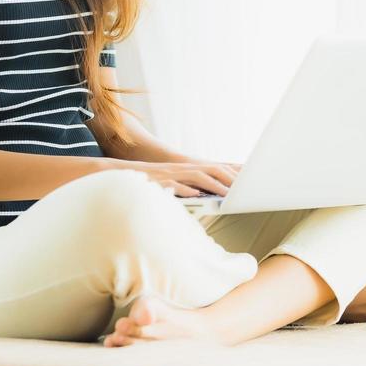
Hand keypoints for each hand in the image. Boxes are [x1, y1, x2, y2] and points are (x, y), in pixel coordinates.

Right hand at [128, 160, 244, 196]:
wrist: (118, 174)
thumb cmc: (148, 183)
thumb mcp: (170, 182)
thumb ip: (186, 188)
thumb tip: (202, 196)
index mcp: (185, 169)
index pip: (213, 169)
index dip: (230, 174)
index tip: (247, 181)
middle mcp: (180, 169)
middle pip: (210, 170)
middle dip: (228, 179)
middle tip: (244, 189)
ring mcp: (170, 175)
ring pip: (196, 176)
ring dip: (213, 185)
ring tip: (227, 194)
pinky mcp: (158, 182)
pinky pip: (174, 185)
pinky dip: (186, 190)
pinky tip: (196, 195)